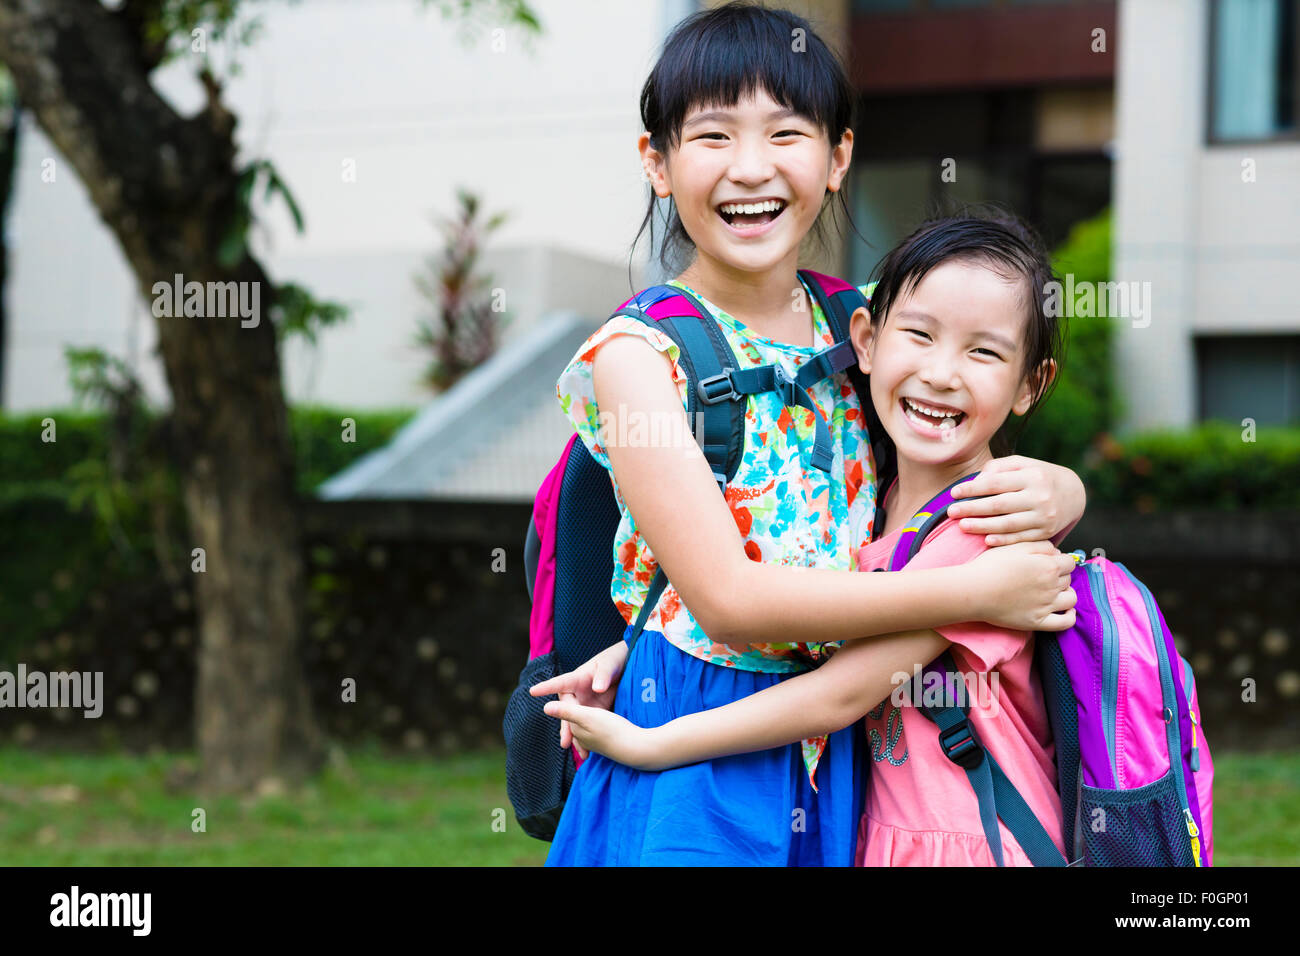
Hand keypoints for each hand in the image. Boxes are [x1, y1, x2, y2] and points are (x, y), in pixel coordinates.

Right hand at [529, 640, 628, 758]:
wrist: (625, 667)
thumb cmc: (613, 661)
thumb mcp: (609, 665)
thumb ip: (603, 676)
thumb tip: (597, 689)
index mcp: (576, 678)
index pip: (560, 683)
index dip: (546, 687)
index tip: (533, 691)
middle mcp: (576, 692)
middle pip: (567, 710)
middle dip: (566, 727)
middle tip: (566, 742)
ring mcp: (583, 703)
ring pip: (575, 721)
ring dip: (576, 736)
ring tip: (581, 752)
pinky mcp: (593, 711)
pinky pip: (586, 725)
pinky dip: (587, 737)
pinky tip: (589, 750)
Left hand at [543, 698, 660, 769]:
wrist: (634, 748)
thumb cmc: (610, 728)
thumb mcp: (587, 715)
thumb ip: (566, 711)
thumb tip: (545, 707)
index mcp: (576, 727)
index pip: (567, 709)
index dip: (570, 696)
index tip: (574, 684)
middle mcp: (582, 737)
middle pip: (575, 719)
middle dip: (573, 709)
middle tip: (571, 695)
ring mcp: (594, 742)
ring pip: (585, 726)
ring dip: (583, 719)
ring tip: (583, 710)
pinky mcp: (606, 744)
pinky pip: (596, 732)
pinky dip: (595, 725)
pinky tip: (600, 724)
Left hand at [948, 456, 1085, 544]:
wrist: (1073, 494)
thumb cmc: (1038, 476)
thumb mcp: (1022, 464)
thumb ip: (998, 468)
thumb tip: (975, 481)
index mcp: (1031, 476)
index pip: (996, 483)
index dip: (972, 488)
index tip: (954, 493)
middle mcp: (1039, 496)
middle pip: (999, 505)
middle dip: (972, 509)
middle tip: (951, 512)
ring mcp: (1043, 516)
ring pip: (1008, 524)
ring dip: (983, 527)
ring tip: (962, 526)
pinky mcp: (1046, 532)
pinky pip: (1021, 538)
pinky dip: (1003, 540)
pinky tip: (986, 540)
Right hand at [968, 540, 1077, 631]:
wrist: (973, 590)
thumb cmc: (990, 567)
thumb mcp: (1015, 546)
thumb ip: (1040, 546)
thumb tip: (1057, 553)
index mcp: (1048, 566)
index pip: (1069, 562)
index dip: (1061, 561)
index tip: (1051, 562)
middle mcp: (1051, 586)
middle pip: (1068, 579)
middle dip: (1060, 575)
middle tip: (1043, 575)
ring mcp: (1046, 605)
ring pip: (1071, 598)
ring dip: (1066, 593)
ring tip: (1053, 591)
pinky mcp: (1038, 621)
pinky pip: (1065, 622)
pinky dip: (1069, 616)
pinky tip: (1063, 610)